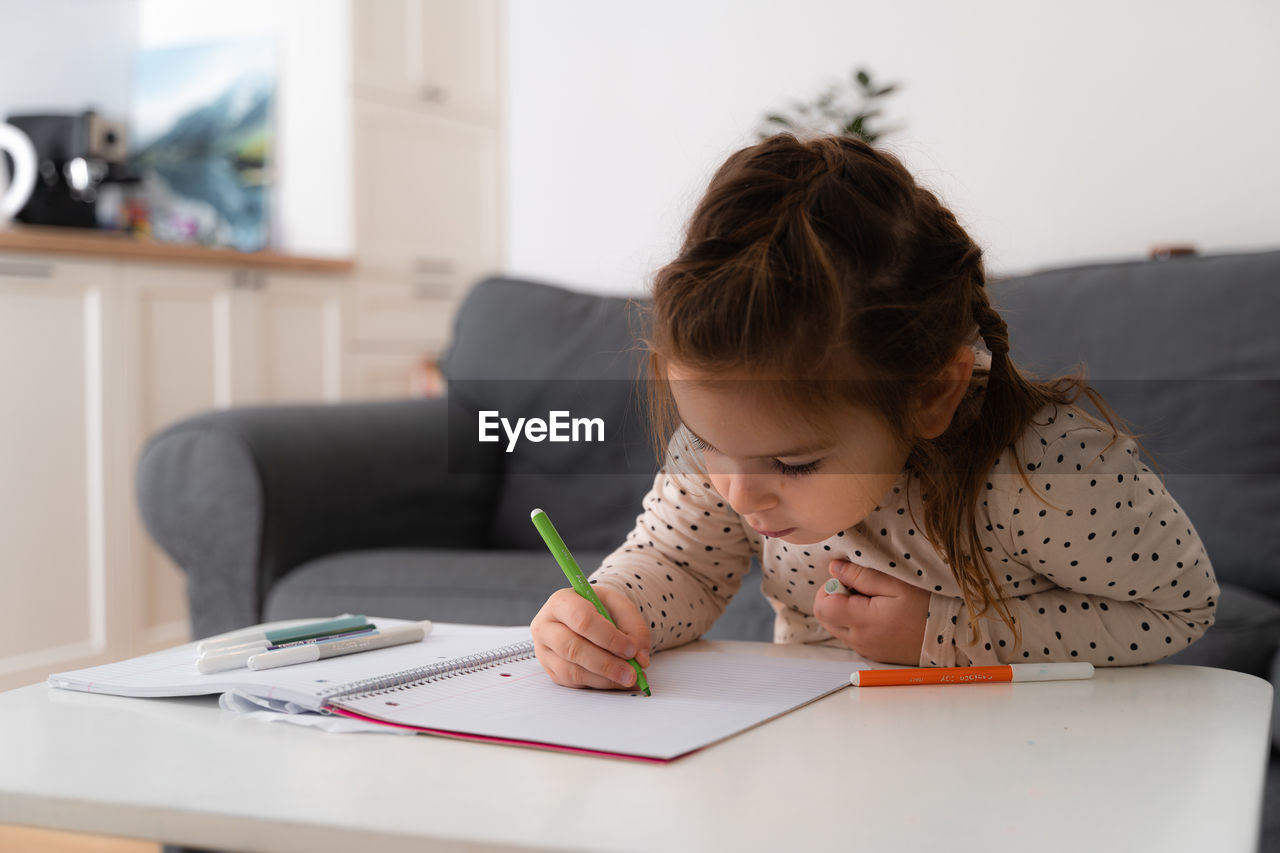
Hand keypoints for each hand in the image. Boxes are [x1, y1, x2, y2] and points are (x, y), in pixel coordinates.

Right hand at [531, 585, 651, 689]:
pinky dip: (599, 684)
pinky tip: (617, 682)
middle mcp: (546, 627)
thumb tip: (641, 659)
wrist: (586, 616)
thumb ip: (635, 628)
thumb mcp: (620, 606)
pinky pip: (574, 683)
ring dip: (604, 678)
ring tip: (629, 679)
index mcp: (560, 602)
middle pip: (572, 648)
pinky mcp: (552, 671)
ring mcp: (545, 652)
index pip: (582, 620)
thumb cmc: (600, 608)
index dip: (608, 637)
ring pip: (572, 670)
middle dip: (606, 663)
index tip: (630, 649)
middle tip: (632, 673)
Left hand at [813, 560, 929, 664]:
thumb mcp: (896, 584)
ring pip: (837, 627)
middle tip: (859, 588)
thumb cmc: (927, 607)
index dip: (829, 588)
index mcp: (862, 621)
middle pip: (825, 618)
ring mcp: (865, 649)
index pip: (822, 606)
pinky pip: (852, 637)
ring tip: (871, 600)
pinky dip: (856, 623)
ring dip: (844, 611)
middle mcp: (859, 639)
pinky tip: (878, 614)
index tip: (849, 579)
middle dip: (834, 599)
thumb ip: (861, 576)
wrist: (951, 638)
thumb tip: (834, 569)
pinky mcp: (873, 654)